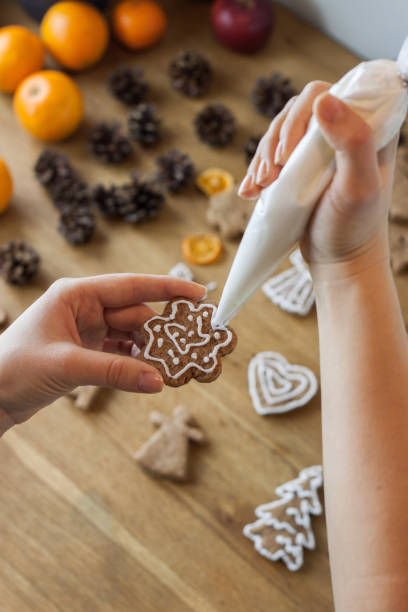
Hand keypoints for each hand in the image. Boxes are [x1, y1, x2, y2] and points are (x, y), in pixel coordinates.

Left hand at [0, 274, 205, 428]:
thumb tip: (157, 380)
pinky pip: (121, 353)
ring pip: (131, 335)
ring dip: (151, 348)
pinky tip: (152, 372)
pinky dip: (137, 362)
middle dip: (162, 329)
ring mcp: (86, 331)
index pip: (131, 286)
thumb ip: (114, 371)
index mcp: (77, 295)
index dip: (167, 289)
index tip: (198, 294)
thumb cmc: (14, 369)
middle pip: (135, 313)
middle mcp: (84, 308)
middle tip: (192, 342)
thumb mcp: (66, 365)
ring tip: (176, 362)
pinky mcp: (86, 352)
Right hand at [239, 81, 397, 274]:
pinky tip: (249, 191)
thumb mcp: (359, 185)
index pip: (327, 94)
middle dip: (276, 143)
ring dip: (263, 158)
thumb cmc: (354, 227)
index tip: (289, 155)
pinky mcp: (302, 168)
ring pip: (280, 133)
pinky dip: (257, 172)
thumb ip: (352, 140)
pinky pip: (273, 156)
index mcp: (367, 127)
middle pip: (297, 112)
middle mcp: (344, 132)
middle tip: (271, 177)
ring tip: (259, 188)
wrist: (339, 262)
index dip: (300, 117)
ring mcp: (320, 151)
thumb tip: (322, 99)